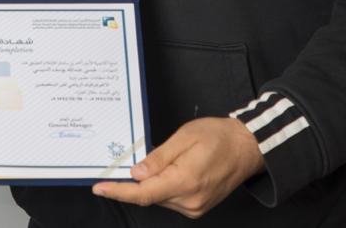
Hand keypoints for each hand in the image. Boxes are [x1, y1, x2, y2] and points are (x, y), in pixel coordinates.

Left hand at [92, 117, 263, 218]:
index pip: (143, 193)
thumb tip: (136, 174)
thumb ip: (159, 158)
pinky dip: (163, 186)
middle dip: (135, 181)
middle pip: (149, 195)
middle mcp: (190, 200)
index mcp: (186, 181)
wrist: (247, 148)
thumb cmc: (218, 137)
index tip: (99, 188)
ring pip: (159, 197)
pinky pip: (170, 199)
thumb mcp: (184, 137)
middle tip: (128, 162)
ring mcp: (195, 207)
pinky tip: (170, 170)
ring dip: (151, 183)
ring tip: (166, 159)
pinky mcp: (197, 208)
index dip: (118, 192)